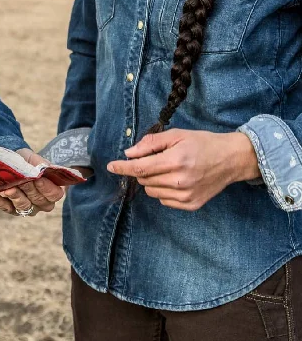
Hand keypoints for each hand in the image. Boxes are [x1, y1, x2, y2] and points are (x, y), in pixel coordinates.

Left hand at [0, 149, 65, 215]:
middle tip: (22, 181)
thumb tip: (42, 168)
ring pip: (23, 206)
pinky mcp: (12, 209)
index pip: (54, 194)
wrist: (11, 161)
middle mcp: (41, 203)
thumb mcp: (34, 158)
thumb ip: (40, 164)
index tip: (38, 178)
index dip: (47, 188)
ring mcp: (27, 207)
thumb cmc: (27, 161)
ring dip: (15, 197)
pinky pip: (7, 208)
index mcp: (52, 190)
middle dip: (29, 189)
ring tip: (8, 190)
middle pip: (38, 200)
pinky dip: (0, 202)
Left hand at [107, 129, 258, 210]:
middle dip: (143, 169)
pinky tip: (176, 180)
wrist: (231, 159)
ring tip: (169, 168)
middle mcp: (179, 181)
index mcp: (175, 161)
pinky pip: (164, 201)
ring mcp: (185, 196)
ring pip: (152, 191)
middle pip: (144, 179)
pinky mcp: (191, 205)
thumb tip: (129, 153)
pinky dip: (163, 190)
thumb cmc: (203, 143)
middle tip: (157, 158)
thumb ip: (151, 143)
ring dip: (152, 180)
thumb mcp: (177, 135)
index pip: (140, 168)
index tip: (111, 166)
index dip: (123, 167)